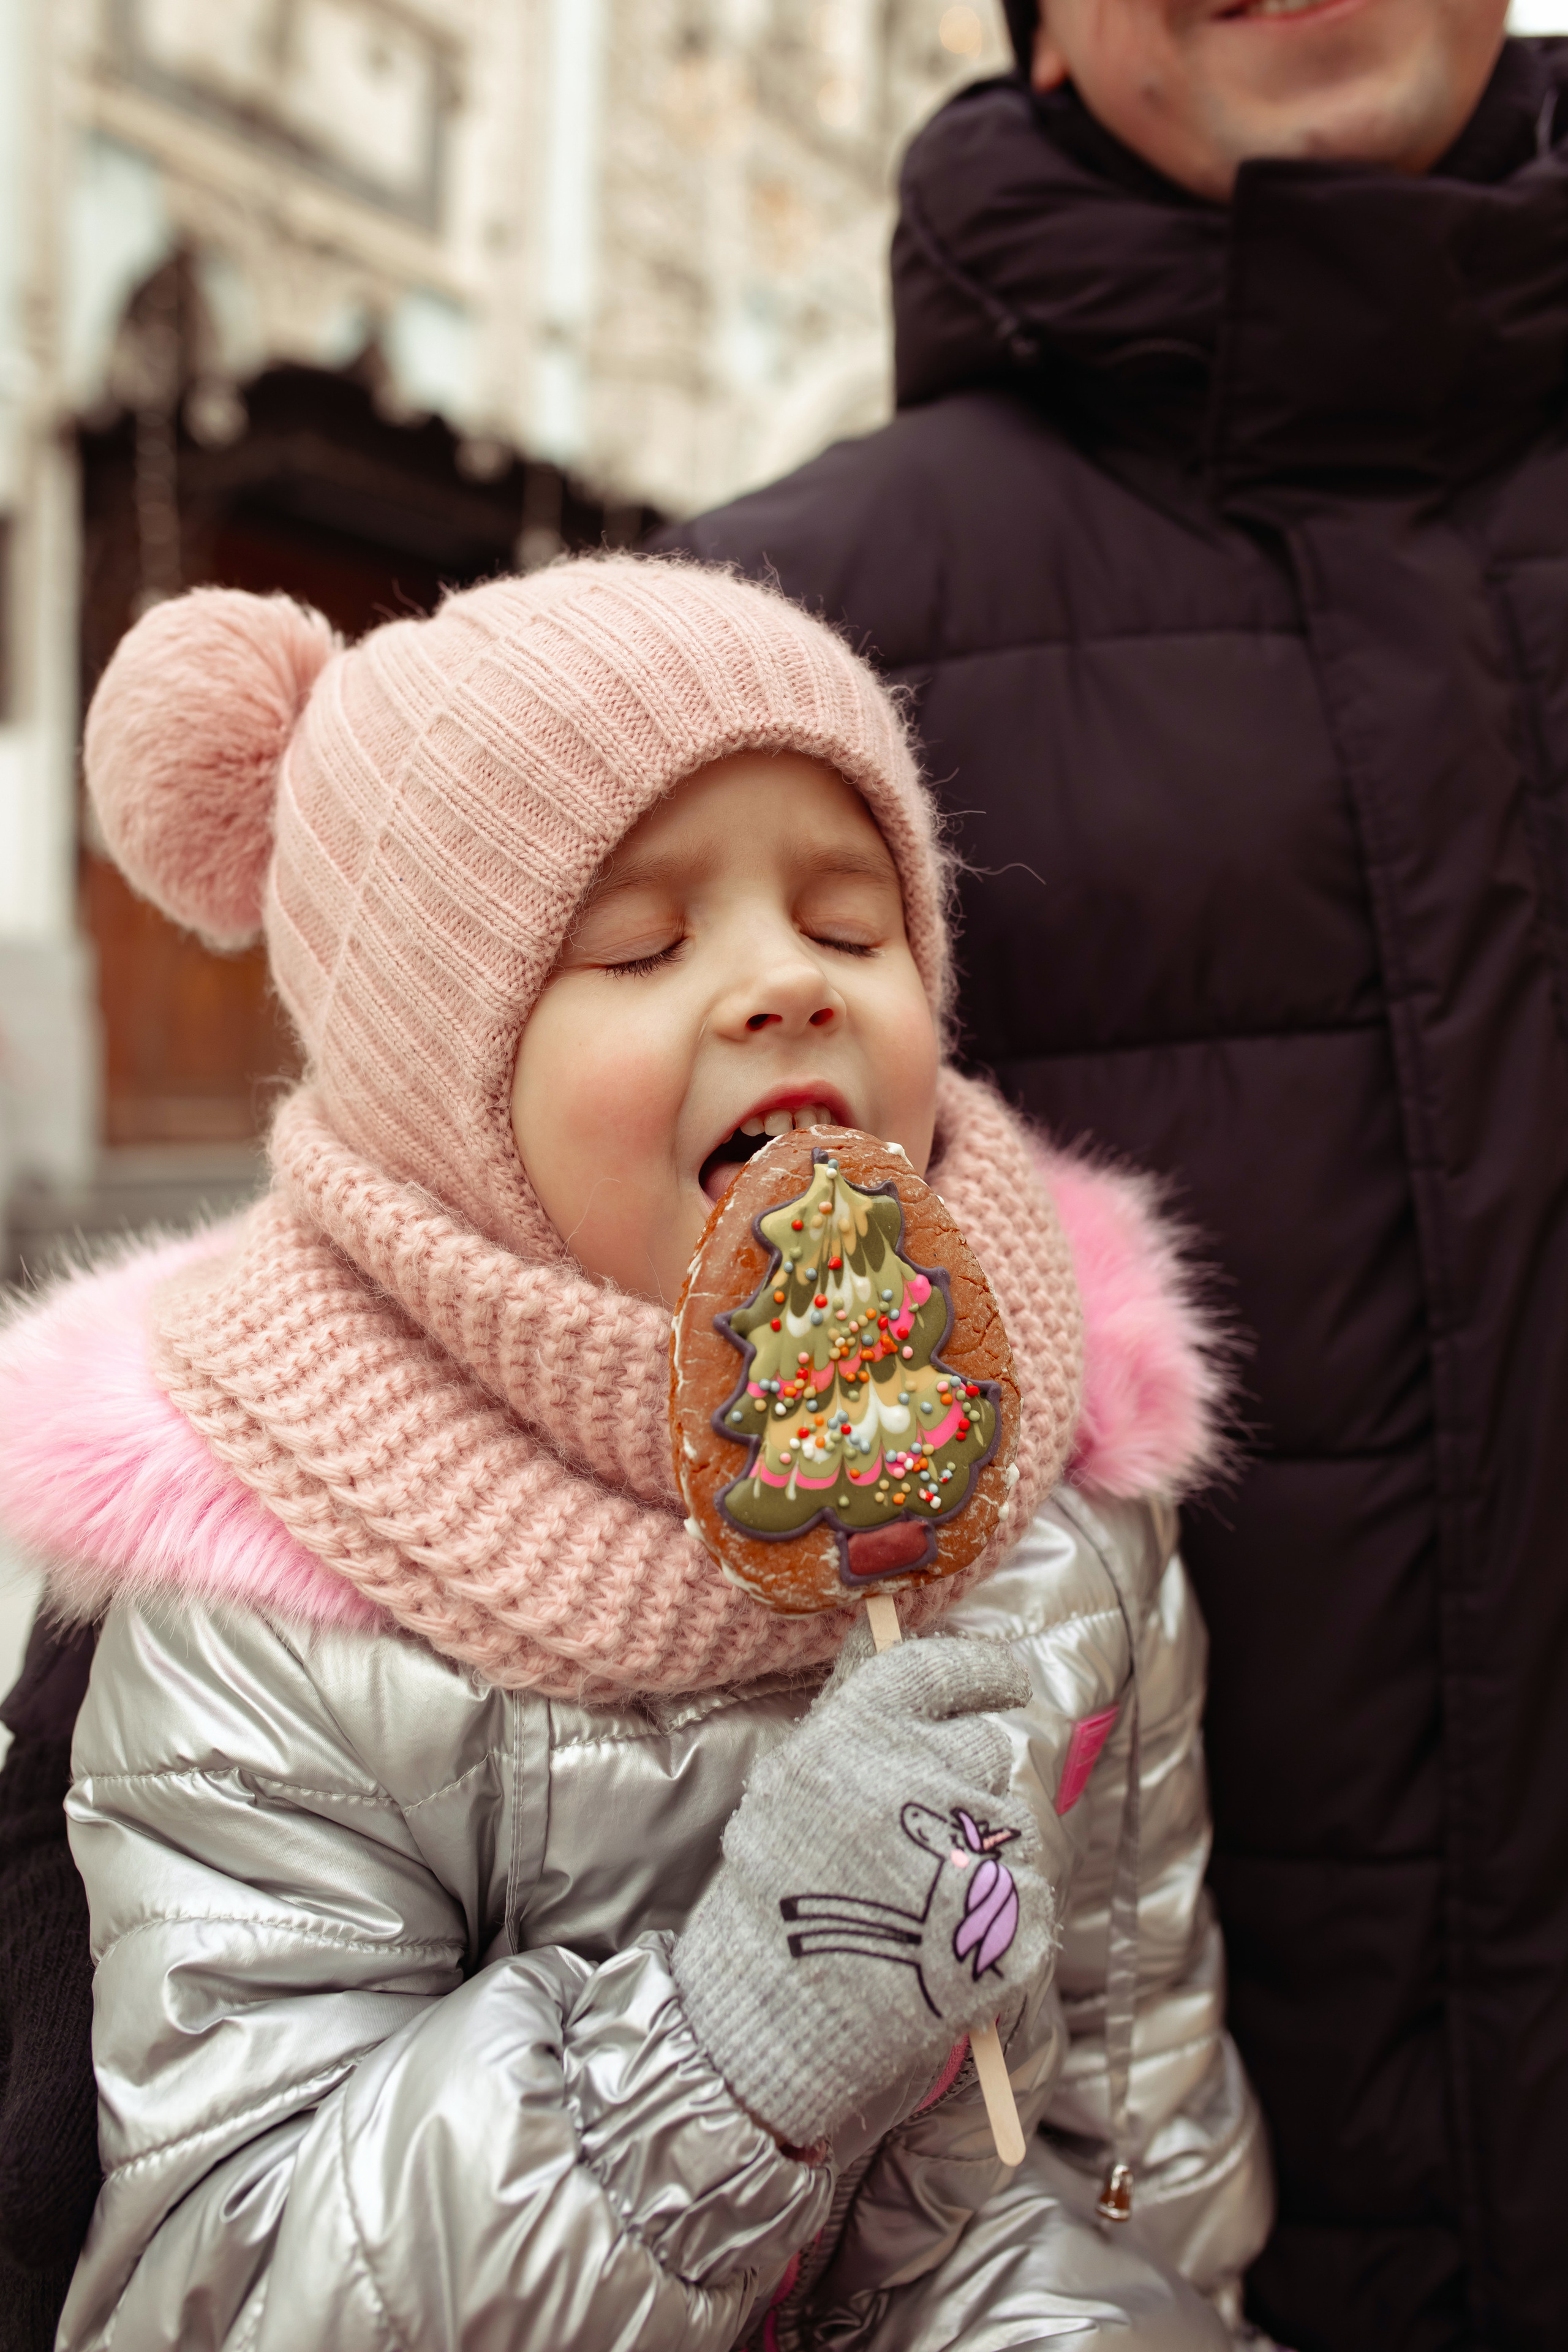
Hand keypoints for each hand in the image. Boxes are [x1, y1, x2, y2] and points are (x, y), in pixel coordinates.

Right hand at [673, 1635, 1053, 2150]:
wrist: (774, 2019)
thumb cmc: (770, 1903)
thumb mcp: (790, 1788)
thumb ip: (856, 1733)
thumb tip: (906, 1674)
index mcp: (857, 1735)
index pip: (941, 1669)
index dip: (980, 1668)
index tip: (1004, 1677)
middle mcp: (918, 1779)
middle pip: (981, 1746)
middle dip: (962, 1777)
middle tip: (920, 1828)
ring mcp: (968, 1849)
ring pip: (1004, 1821)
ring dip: (977, 1847)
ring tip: (917, 1897)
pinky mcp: (1007, 1918)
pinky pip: (1026, 1892)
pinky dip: (998, 1913)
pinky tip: (944, 1938)